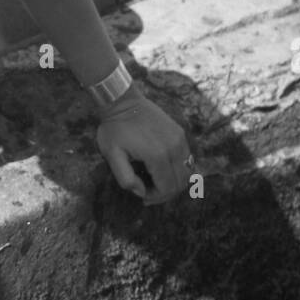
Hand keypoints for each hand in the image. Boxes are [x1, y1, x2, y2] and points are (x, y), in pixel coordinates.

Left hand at [94, 84, 191, 203]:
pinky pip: (187, 159)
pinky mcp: (180, 133)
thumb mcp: (111, 155)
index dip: (156, 197)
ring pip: (188, 172)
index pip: (167, 188)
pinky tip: (161, 169)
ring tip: (156, 182)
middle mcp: (174, 147)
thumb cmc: (114, 130)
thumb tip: (141, 192)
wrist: (123, 102)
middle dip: (165, 193)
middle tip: (149, 192)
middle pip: (180, 183)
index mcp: (157, 155)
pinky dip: (178, 169)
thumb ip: (125, 178)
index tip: (142, 195)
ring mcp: (179, 139)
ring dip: (174, 182)